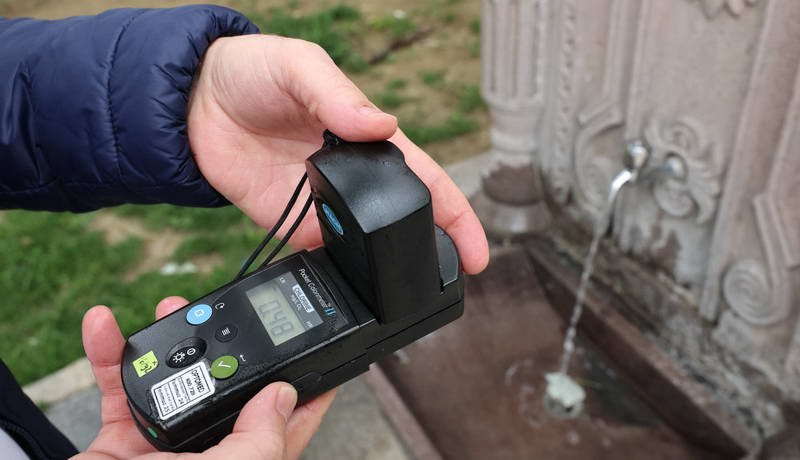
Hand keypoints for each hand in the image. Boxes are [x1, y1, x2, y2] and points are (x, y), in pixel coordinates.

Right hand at [76, 297, 335, 458]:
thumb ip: (260, 440)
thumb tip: (284, 396)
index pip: (286, 423)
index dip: (304, 387)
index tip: (317, 349)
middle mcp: (207, 453)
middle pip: (227, 386)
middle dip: (226, 344)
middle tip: (224, 313)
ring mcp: (164, 443)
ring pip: (175, 377)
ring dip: (168, 338)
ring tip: (169, 309)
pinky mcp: (121, 437)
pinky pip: (117, 386)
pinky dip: (109, 354)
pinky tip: (105, 326)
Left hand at [188, 35, 488, 273]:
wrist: (192, 103)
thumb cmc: (252, 72)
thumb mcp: (299, 66)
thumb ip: (337, 96)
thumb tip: (380, 125)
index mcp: (368, 138)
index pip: (426, 180)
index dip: (456, 215)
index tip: (477, 250)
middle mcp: (353, 177)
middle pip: (403, 221)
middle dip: (433, 252)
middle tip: (452, 283)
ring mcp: (323, 205)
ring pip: (366, 246)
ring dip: (385, 270)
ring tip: (409, 297)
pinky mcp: (289, 224)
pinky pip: (318, 257)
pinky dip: (336, 277)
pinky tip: (351, 294)